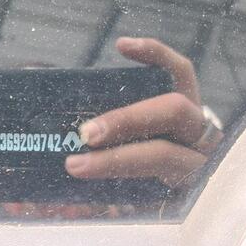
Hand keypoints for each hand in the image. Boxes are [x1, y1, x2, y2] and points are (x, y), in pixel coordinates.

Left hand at [65, 37, 222, 190]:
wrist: (202, 200)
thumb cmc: (153, 152)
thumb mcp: (146, 128)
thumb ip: (113, 111)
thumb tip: (43, 90)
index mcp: (190, 108)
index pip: (181, 72)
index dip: (156, 54)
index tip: (120, 45)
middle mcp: (199, 134)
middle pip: (173, 111)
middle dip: (127, 118)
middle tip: (85, 132)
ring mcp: (197, 167)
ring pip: (164, 157)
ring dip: (116, 160)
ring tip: (76, 165)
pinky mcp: (186, 198)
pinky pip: (155, 194)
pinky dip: (117, 186)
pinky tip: (88, 184)